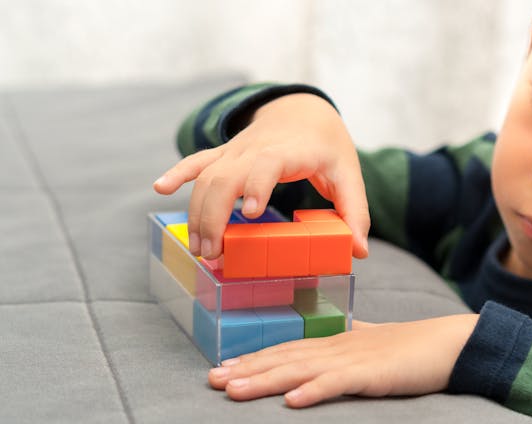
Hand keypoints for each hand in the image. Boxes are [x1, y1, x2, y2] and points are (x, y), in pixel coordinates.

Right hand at [153, 93, 369, 259]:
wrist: (305, 111)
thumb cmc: (327, 146)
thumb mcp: (349, 174)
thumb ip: (354, 211)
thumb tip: (358, 251)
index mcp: (289, 151)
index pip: (268, 164)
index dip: (257, 185)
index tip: (250, 213)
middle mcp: (257, 148)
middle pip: (226, 176)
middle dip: (214, 215)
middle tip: (213, 253)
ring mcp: (237, 150)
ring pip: (207, 175)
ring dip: (197, 211)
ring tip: (198, 247)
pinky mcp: (226, 154)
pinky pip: (198, 161)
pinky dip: (178, 173)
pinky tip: (159, 188)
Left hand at [207, 315, 478, 406]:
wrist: (450, 342)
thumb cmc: (413, 346)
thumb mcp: (375, 343)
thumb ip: (355, 339)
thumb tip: (344, 332)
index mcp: (336, 342)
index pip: (287, 349)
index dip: (255, 358)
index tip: (225, 367)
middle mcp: (338, 348)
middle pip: (285, 358)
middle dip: (247, 369)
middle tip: (213, 379)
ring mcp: (354, 359)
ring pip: (301, 370)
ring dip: (266, 380)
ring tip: (235, 391)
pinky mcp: (373, 374)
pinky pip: (338, 383)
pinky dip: (314, 391)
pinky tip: (292, 402)